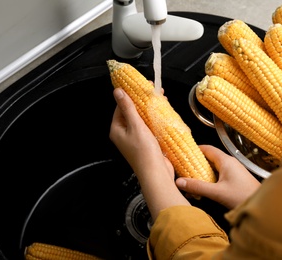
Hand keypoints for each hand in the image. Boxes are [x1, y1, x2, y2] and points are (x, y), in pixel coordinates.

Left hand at [109, 88, 189, 219]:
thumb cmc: (144, 151)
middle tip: (154, 91)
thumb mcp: (135, 125)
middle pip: (132, 112)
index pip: (121, 107)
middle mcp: (124, 134)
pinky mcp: (146, 143)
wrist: (156, 173)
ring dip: (150, 109)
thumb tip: (118, 92)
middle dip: (143, 101)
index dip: (131, 95)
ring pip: (142, 119)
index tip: (141, 86)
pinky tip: (164, 113)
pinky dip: (155, 119)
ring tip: (162, 99)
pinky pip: (149, 127)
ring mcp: (136, 139)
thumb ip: (128, 107)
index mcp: (117, 129)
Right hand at [175, 145, 260, 208]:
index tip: (183, 152)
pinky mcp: (235, 179)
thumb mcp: (217, 192)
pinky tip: (204, 187)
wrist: (261, 206)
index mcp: (226, 161)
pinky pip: (219, 174)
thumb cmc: (243, 196)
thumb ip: (198, 187)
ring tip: (191, 179)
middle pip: (209, 158)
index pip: (207, 148)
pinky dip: (209, 178)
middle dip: (196, 162)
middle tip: (183, 167)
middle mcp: (230, 163)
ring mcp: (233, 171)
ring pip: (214, 167)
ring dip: (202, 172)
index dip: (194, 149)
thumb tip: (179, 182)